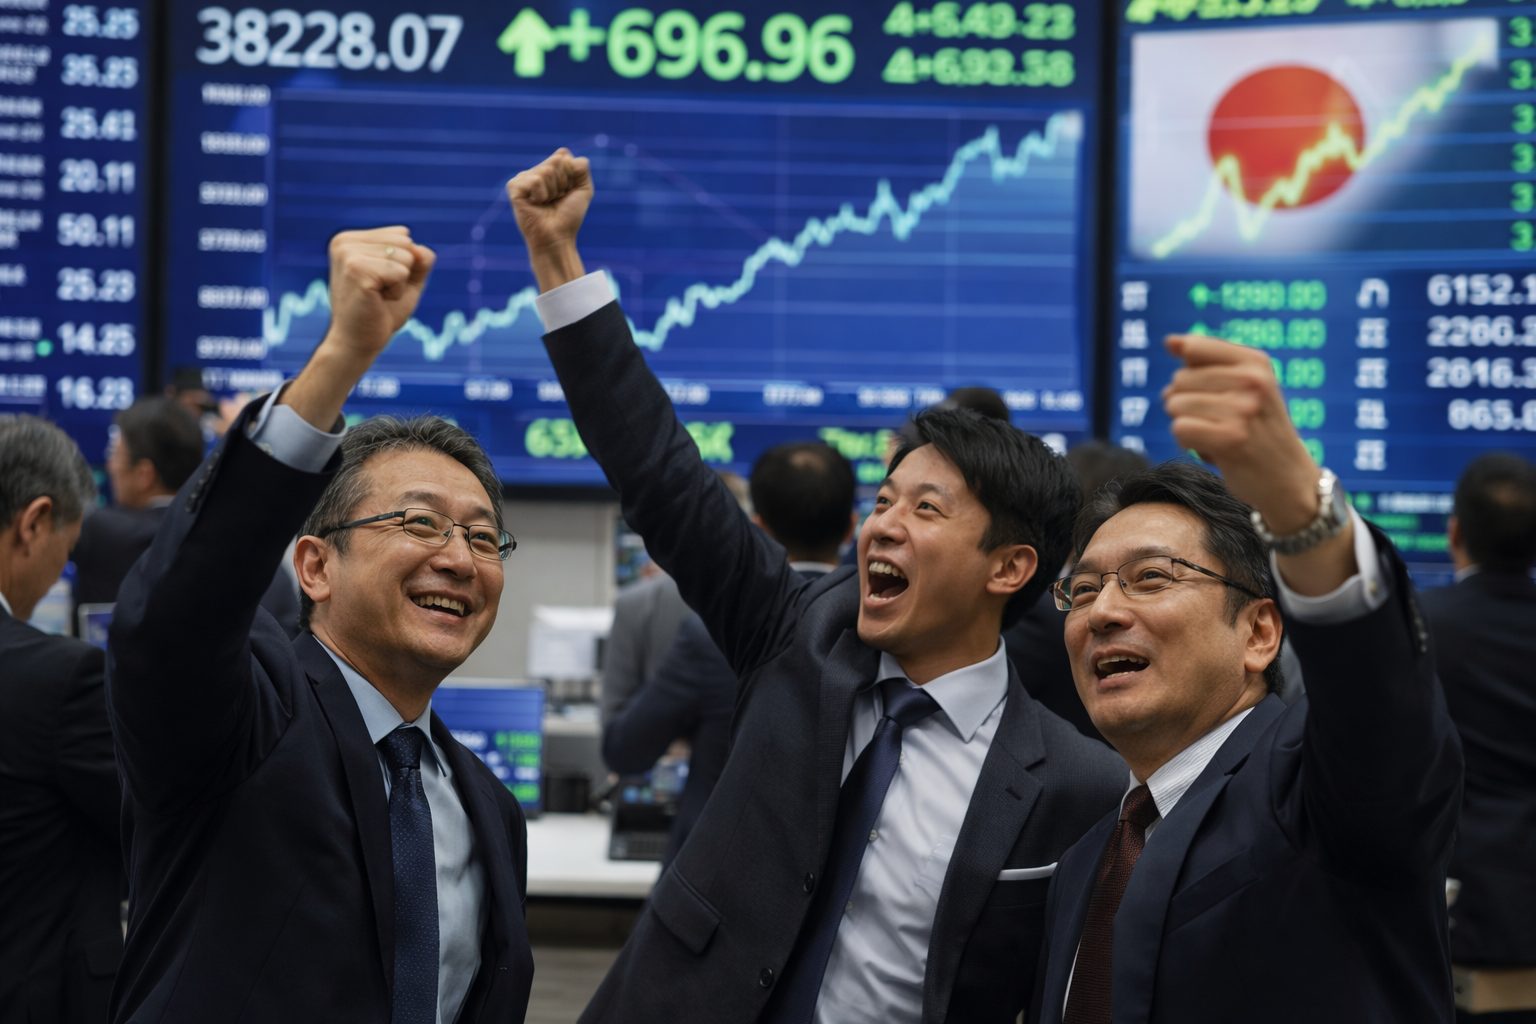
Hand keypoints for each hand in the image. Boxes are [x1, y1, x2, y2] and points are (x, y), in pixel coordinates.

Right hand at [323, 226, 434, 360]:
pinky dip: (397, 291)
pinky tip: (377, 300)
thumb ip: (419, 260)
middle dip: (403, 272)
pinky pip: (400, 272)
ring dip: (400, 283)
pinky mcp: (356, 269)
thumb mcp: (407, 280)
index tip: (380, 282)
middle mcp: (344, 242)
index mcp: (351, 239)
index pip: (402, 234)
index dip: (403, 264)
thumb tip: (419, 248)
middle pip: (406, 243)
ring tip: (378, 296)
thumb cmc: (381, 312)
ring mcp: (348, 254)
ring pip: (405, 257)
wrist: (357, 342)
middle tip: (380, 292)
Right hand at [506, 148, 590, 291]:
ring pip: (546, 170)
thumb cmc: (568, 217)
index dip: (571, 176)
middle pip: (556, 162)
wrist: (557, 237)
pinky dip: (541, 194)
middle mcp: (535, 172)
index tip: (567, 193)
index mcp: (549, 170)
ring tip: (546, 204)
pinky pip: (535, 180)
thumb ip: (582, 167)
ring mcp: (523, 179)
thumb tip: (563, 153)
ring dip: (552, 191)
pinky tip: (535, 204)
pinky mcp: (514, 187)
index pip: (564, 156)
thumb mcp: (584, 189)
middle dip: (562, 183)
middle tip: (556, 200)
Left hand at [1162, 334, 1354, 593]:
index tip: (1209, 393)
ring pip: (1175, 405)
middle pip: (1179, 380)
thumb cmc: (1259, 431)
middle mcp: (1251, 380)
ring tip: (1217, 435)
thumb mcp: (1245, 387)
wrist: (1289, 480)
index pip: (1193, 347)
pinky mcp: (1229, 438)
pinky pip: (1179, 428)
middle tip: (1218, 421)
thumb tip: (1170, 341)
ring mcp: (1242, 409)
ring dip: (1188, 424)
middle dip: (1187, 403)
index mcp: (1255, 362)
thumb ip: (1206, 361)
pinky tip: (1212, 449)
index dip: (1188, 372)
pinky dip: (1188, 442)